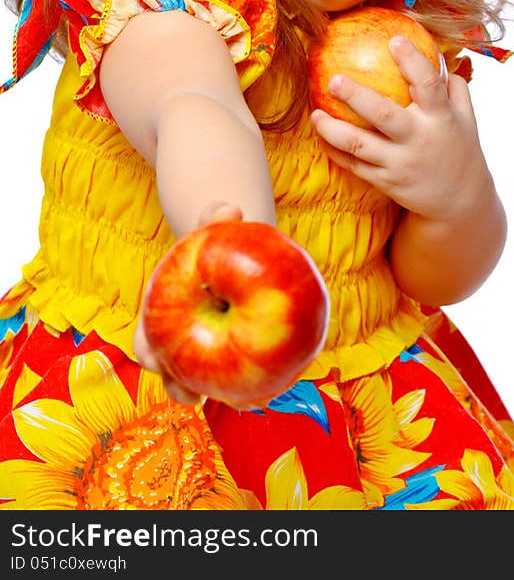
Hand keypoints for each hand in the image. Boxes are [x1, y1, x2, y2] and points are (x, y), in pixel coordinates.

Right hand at [133, 200, 243, 404]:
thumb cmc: (218, 241)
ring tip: (238, 401)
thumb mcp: (213, 225)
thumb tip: (230, 209)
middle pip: (172, 373)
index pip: (146, 341)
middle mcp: (177, 343)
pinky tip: (269, 390)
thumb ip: (217, 216)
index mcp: (160, 316)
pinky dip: (250, 385)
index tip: (155, 361)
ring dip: (219, 394)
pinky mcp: (234, 359)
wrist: (236, 254)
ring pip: (205, 383)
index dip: (149, 354)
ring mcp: (204, 355)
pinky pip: (239, 376)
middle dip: (179, 388)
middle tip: (194, 396)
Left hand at [309, 36, 493, 221]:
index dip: (412, 61)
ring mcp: (400, 163)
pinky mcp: (386, 182)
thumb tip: (439, 54)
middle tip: (334, 78)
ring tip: (315, 113)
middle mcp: (419, 140)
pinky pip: (355, 165)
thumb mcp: (467, 120)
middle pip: (383, 115)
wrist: (460, 204)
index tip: (394, 40)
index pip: (428, 84)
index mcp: (441, 118)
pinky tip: (321, 136)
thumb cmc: (461, 151)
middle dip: (357, 96)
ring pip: (359, 144)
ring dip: (333, 129)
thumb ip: (455, 89)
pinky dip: (336, 151)